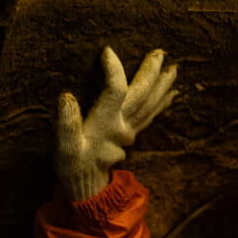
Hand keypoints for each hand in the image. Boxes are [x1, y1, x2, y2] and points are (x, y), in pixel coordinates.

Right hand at [54, 47, 177, 200]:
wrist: (85, 187)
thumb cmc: (72, 164)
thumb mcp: (63, 147)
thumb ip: (66, 123)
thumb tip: (66, 97)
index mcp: (104, 124)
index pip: (115, 91)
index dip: (113, 70)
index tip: (108, 50)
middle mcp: (121, 126)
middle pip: (141, 95)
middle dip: (151, 73)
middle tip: (161, 53)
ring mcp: (129, 131)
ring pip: (150, 105)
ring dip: (162, 86)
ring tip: (174, 70)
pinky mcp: (131, 136)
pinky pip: (150, 116)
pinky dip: (161, 103)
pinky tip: (170, 93)